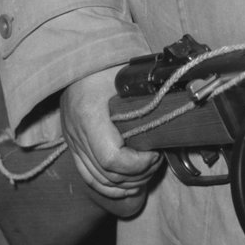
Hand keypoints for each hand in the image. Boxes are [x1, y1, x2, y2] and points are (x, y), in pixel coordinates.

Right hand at [61, 65, 161, 199]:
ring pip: (98, 180)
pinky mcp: (72, 145)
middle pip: (107, 174)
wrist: (76, 58)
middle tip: (156, 161)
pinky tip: (128, 183)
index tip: (154, 153)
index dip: (137, 164)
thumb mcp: (124, 75)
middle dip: (137, 174)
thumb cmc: (103, 63)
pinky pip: (88, 176)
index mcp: (88, 115)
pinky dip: (109, 186)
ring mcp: (72, 142)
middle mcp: (76, 133)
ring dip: (126, 183)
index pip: (111, 158)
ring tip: (146, 171)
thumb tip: (172, 110)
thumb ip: (144, 95)